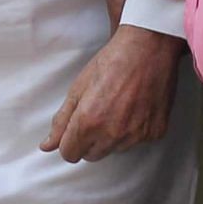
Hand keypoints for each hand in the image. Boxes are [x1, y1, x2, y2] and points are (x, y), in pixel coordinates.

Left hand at [42, 26, 181, 162]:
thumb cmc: (112, 61)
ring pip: (114, 149)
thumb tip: (47, 145)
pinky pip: (137, 142)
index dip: (69, 141)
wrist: (148, 48)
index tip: (75, 129)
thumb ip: (62, 121)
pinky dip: (134, 130)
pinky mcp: (155, 133)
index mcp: (88, 122)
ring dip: (112, 136)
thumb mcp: (78, 88)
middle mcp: (112, 134)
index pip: (69, 154)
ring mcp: (136, 136)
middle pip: (91, 155)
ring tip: (119, 106)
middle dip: (89, 140)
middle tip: (98, 112)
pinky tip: (135, 107)